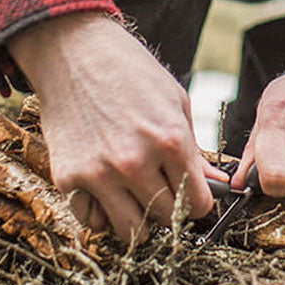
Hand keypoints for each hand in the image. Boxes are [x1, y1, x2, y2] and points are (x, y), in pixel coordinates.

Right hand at [9, 11, 215, 244]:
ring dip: (139, 219)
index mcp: (169, 139)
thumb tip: (216, 184)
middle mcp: (134, 162)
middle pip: (168, 220)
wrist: (74, 53)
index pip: (198, 204)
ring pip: (132, 231)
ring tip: (137, 195)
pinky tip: (107, 190)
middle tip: (164, 191)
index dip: (200, 202)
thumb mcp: (175, 102)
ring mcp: (98, 174)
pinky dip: (102, 214)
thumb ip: (194, 151)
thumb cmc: (130, 72)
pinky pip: (93, 221)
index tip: (193, 195)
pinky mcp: (67, 179)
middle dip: (172, 211)